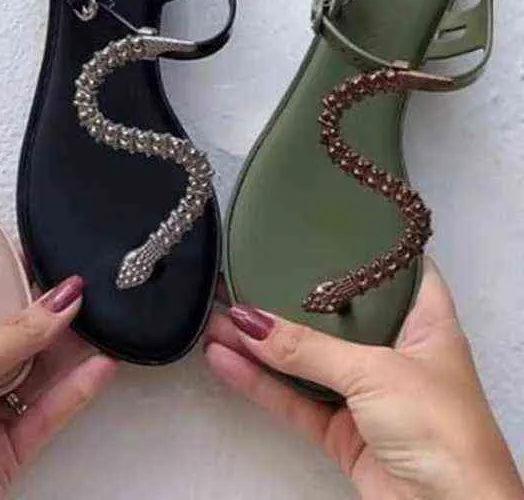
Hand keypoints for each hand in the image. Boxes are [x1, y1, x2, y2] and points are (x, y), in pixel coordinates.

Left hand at [0, 276, 116, 499]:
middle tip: (79, 286)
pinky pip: (48, 413)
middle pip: (10, 343)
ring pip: (34, 376)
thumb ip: (10, 339)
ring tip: (100, 316)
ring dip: (67, 350)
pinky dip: (76, 390)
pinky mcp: (8, 453)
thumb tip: (57, 303)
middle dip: (43, 316)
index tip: (40, 260)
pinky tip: (101, 366)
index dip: (7, 288)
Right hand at [205, 258, 522, 499]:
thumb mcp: (374, 371)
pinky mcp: (341, 430)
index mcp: (425, 322)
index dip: (361, 245)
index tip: (320, 222)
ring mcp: (364, 392)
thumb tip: (246, 320)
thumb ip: (307, 348)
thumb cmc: (439, 426)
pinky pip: (293, 398)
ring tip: (214, 313)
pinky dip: (258, 381)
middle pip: (333, 314)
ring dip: (261, 341)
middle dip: (289, 295)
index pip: (395, 270)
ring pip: (305, 357)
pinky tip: (223, 359)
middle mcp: (394, 351)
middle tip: (242, 269)